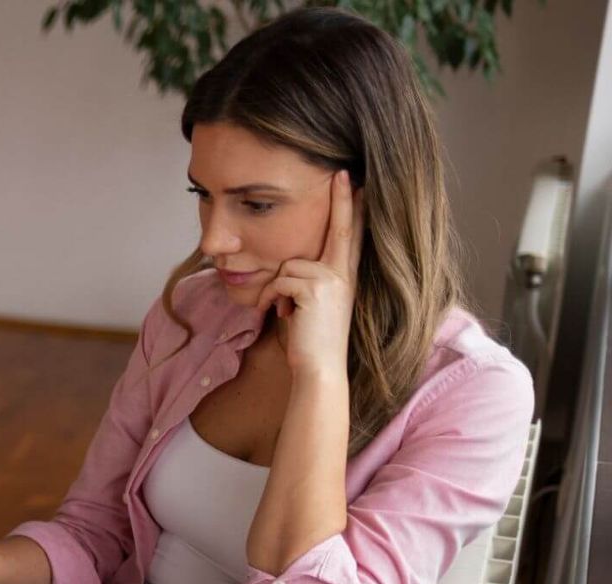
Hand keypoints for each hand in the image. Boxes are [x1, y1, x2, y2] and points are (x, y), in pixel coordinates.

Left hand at [254, 169, 358, 380]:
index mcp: (345, 277)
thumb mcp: (311, 305)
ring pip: (288, 265)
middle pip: (341, 229)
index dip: (353, 209)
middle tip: (343, 172)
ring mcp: (331, 279)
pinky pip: (278, 280)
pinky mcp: (313, 288)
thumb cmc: (310, 340)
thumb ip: (308, 282)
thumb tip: (290, 269)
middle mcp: (343, 274)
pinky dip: (271, 298)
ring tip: (285, 312)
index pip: (350, 236)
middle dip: (341, 199)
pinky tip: (281, 315)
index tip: (356, 183)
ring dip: (276, 289)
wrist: (319, 368)